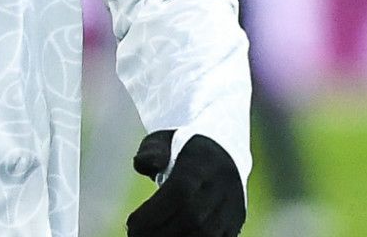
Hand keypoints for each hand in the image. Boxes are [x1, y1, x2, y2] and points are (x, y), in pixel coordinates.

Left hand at [125, 130, 245, 236]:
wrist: (225, 150)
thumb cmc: (184, 148)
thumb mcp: (164, 140)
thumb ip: (151, 151)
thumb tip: (142, 164)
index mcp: (202, 164)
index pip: (179, 192)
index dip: (154, 212)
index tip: (130, 224)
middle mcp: (221, 186)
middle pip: (193, 218)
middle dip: (160, 232)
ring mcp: (231, 206)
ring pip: (207, 234)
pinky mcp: (235, 222)